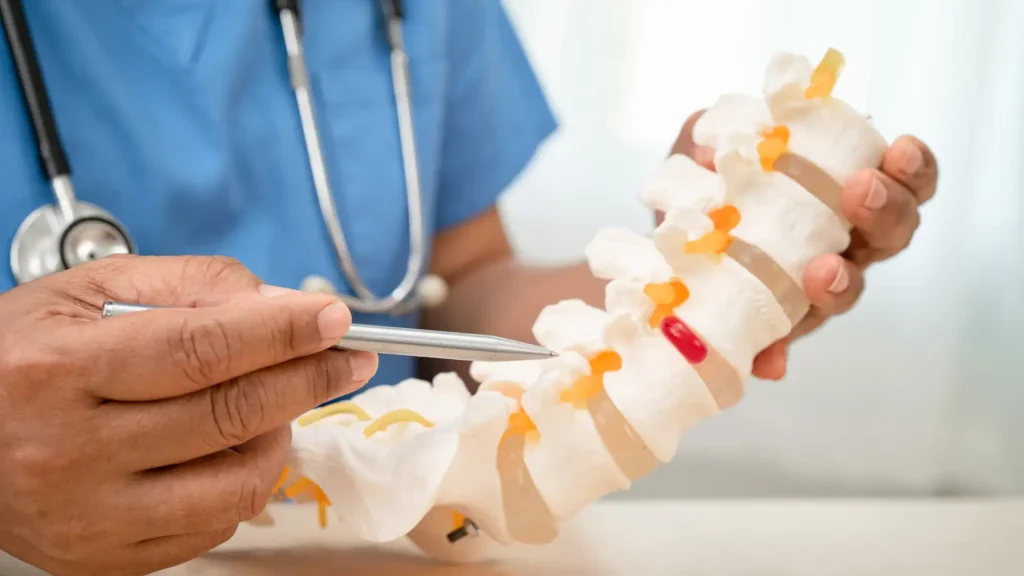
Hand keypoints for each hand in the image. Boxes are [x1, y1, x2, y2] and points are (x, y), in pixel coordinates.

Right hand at [0, 255, 377, 575]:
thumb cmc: (20, 355)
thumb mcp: (89, 291)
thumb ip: (190, 286)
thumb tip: (281, 305)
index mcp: (60, 371)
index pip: (201, 348)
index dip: (281, 332)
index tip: (334, 318)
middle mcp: (71, 451)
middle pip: (229, 414)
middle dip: (309, 379)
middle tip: (347, 358)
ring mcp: (90, 516)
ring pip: (236, 483)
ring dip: (280, 436)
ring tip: (276, 404)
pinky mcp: (106, 557)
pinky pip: (214, 525)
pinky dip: (244, 482)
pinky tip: (232, 449)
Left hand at [670, 110, 937, 379]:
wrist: (663, 238)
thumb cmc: (706, 180)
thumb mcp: (704, 146)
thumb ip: (709, 136)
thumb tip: (710, 153)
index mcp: (843, 190)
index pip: (903, 180)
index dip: (912, 168)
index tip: (900, 149)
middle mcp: (844, 241)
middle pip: (893, 233)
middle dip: (886, 211)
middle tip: (860, 190)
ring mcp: (812, 286)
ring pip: (850, 290)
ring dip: (841, 283)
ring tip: (823, 272)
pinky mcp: (773, 325)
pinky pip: (781, 342)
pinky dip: (775, 350)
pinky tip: (770, 360)